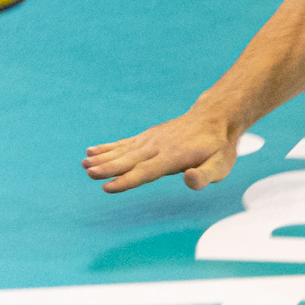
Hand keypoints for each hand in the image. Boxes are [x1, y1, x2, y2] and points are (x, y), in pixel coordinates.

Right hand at [84, 107, 242, 192]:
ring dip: (103, 157)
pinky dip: (108, 147)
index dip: (127, 180)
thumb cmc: (219, 147)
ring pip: (124, 150)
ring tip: (84, 162)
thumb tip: (189, 179)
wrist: (216, 117)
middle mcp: (159, 146)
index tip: (107, 186)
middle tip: (88, 172)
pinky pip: (125, 143)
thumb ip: (205, 176)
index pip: (147, 171)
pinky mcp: (148, 136)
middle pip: (130, 160)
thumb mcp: (221, 165)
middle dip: (108, 167)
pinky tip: (91, 150)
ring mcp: (152, 139)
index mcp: (174, 157)